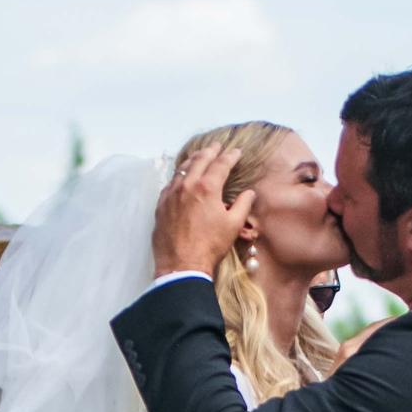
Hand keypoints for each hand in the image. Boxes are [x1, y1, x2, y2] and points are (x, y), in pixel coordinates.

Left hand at [153, 144, 250, 280]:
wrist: (182, 264)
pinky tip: (181, 177)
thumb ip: (243, 205)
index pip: (221, 164)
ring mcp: (171, 194)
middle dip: (211, 151)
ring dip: (193, 160)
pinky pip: (170, 183)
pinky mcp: (161, 205)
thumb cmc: (210, 246)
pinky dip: (179, 176)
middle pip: (200, 160)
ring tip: (200, 156)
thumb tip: (250, 193)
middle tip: (217, 146)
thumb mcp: (233, 225)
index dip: (230, 156)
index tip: (236, 151)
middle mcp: (187, 186)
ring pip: (182, 169)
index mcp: (207, 188)